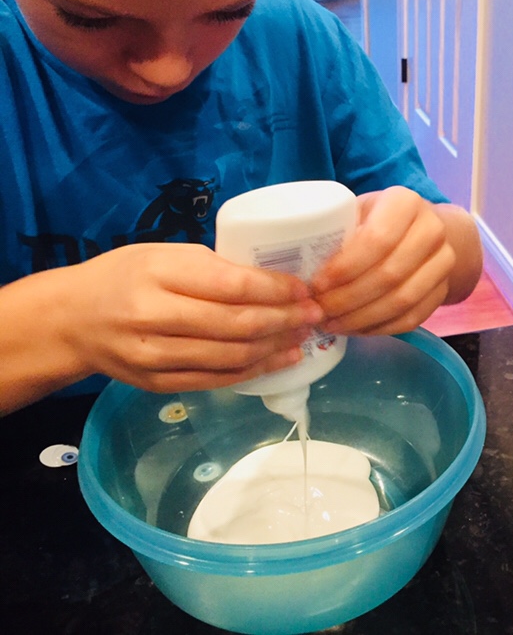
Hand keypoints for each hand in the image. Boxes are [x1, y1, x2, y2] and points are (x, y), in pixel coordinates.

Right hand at [65, 243, 323, 392]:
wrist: (71, 320)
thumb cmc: (125, 276)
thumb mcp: (164, 254)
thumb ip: (212, 267)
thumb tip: (273, 280)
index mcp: (158, 275)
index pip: (231, 286)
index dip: (276, 290)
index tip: (304, 289)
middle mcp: (154, 317)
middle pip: (237, 325)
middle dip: (285, 320)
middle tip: (315, 314)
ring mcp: (155, 356)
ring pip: (232, 356)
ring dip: (277, 348)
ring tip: (304, 336)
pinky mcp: (158, 383)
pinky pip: (217, 379)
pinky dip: (256, 370)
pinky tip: (281, 360)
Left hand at [310, 186, 457, 334]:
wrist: (424, 231)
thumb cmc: (377, 220)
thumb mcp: (357, 211)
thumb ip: (336, 231)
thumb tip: (297, 265)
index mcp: (406, 203)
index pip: (378, 240)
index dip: (345, 267)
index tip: (318, 284)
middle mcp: (432, 230)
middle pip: (390, 274)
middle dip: (349, 299)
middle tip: (320, 310)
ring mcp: (444, 262)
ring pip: (402, 300)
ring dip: (362, 318)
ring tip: (333, 324)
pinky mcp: (444, 290)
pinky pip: (412, 318)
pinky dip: (381, 328)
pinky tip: (356, 329)